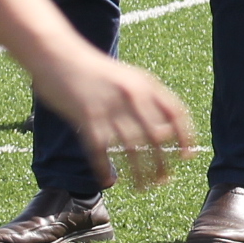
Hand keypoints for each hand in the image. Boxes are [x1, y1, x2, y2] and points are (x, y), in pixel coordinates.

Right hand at [25, 47, 197, 190]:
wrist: (57, 54)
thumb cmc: (94, 70)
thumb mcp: (126, 77)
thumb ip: (146, 99)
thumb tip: (164, 132)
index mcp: (145, 84)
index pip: (176, 114)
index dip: (185, 137)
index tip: (187, 157)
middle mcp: (132, 96)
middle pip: (156, 138)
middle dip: (163, 163)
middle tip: (163, 181)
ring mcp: (109, 107)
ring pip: (131, 150)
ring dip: (139, 173)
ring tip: (142, 188)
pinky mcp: (86, 118)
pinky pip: (101, 151)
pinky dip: (105, 169)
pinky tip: (108, 181)